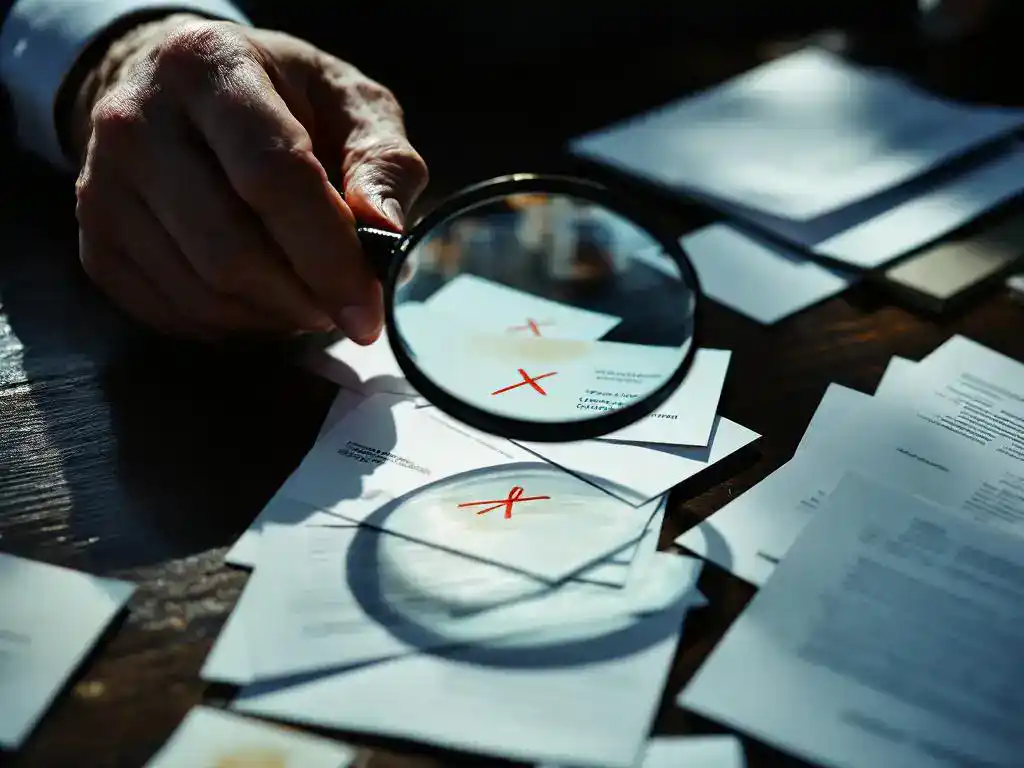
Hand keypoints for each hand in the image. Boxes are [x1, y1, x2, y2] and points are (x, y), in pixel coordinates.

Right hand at [71, 14, 427, 341]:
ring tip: (306, 297)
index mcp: (209, 67)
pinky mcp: (96, 244)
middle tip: (342, 306)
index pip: (272, 176)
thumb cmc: (283, 100)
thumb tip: (384, 231)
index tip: (367, 308)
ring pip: (203, 294)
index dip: (328, 255)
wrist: (184, 96)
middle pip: (232, 251)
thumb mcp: (350, 104)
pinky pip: (174, 316)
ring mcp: (103, 188)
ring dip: (273, 317)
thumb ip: (381, 163)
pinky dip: (233, 326)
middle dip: (303, 298)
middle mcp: (136, 122)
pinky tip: (261, 300)